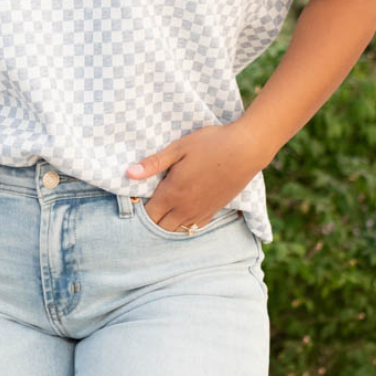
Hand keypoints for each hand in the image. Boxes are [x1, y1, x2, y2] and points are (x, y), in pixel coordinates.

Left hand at [125, 121, 261, 229]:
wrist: (246, 149)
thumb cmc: (211, 144)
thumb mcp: (179, 148)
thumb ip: (154, 163)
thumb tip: (129, 173)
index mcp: (172, 193)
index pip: (148, 215)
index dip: (138, 212)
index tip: (136, 202)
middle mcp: (185, 208)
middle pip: (159, 228)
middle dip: (150, 222)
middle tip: (147, 208)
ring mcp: (200, 212)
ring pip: (176, 231)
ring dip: (166, 225)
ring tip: (162, 213)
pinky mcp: (213, 211)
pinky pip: (193, 228)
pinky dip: (183, 225)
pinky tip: (180, 215)